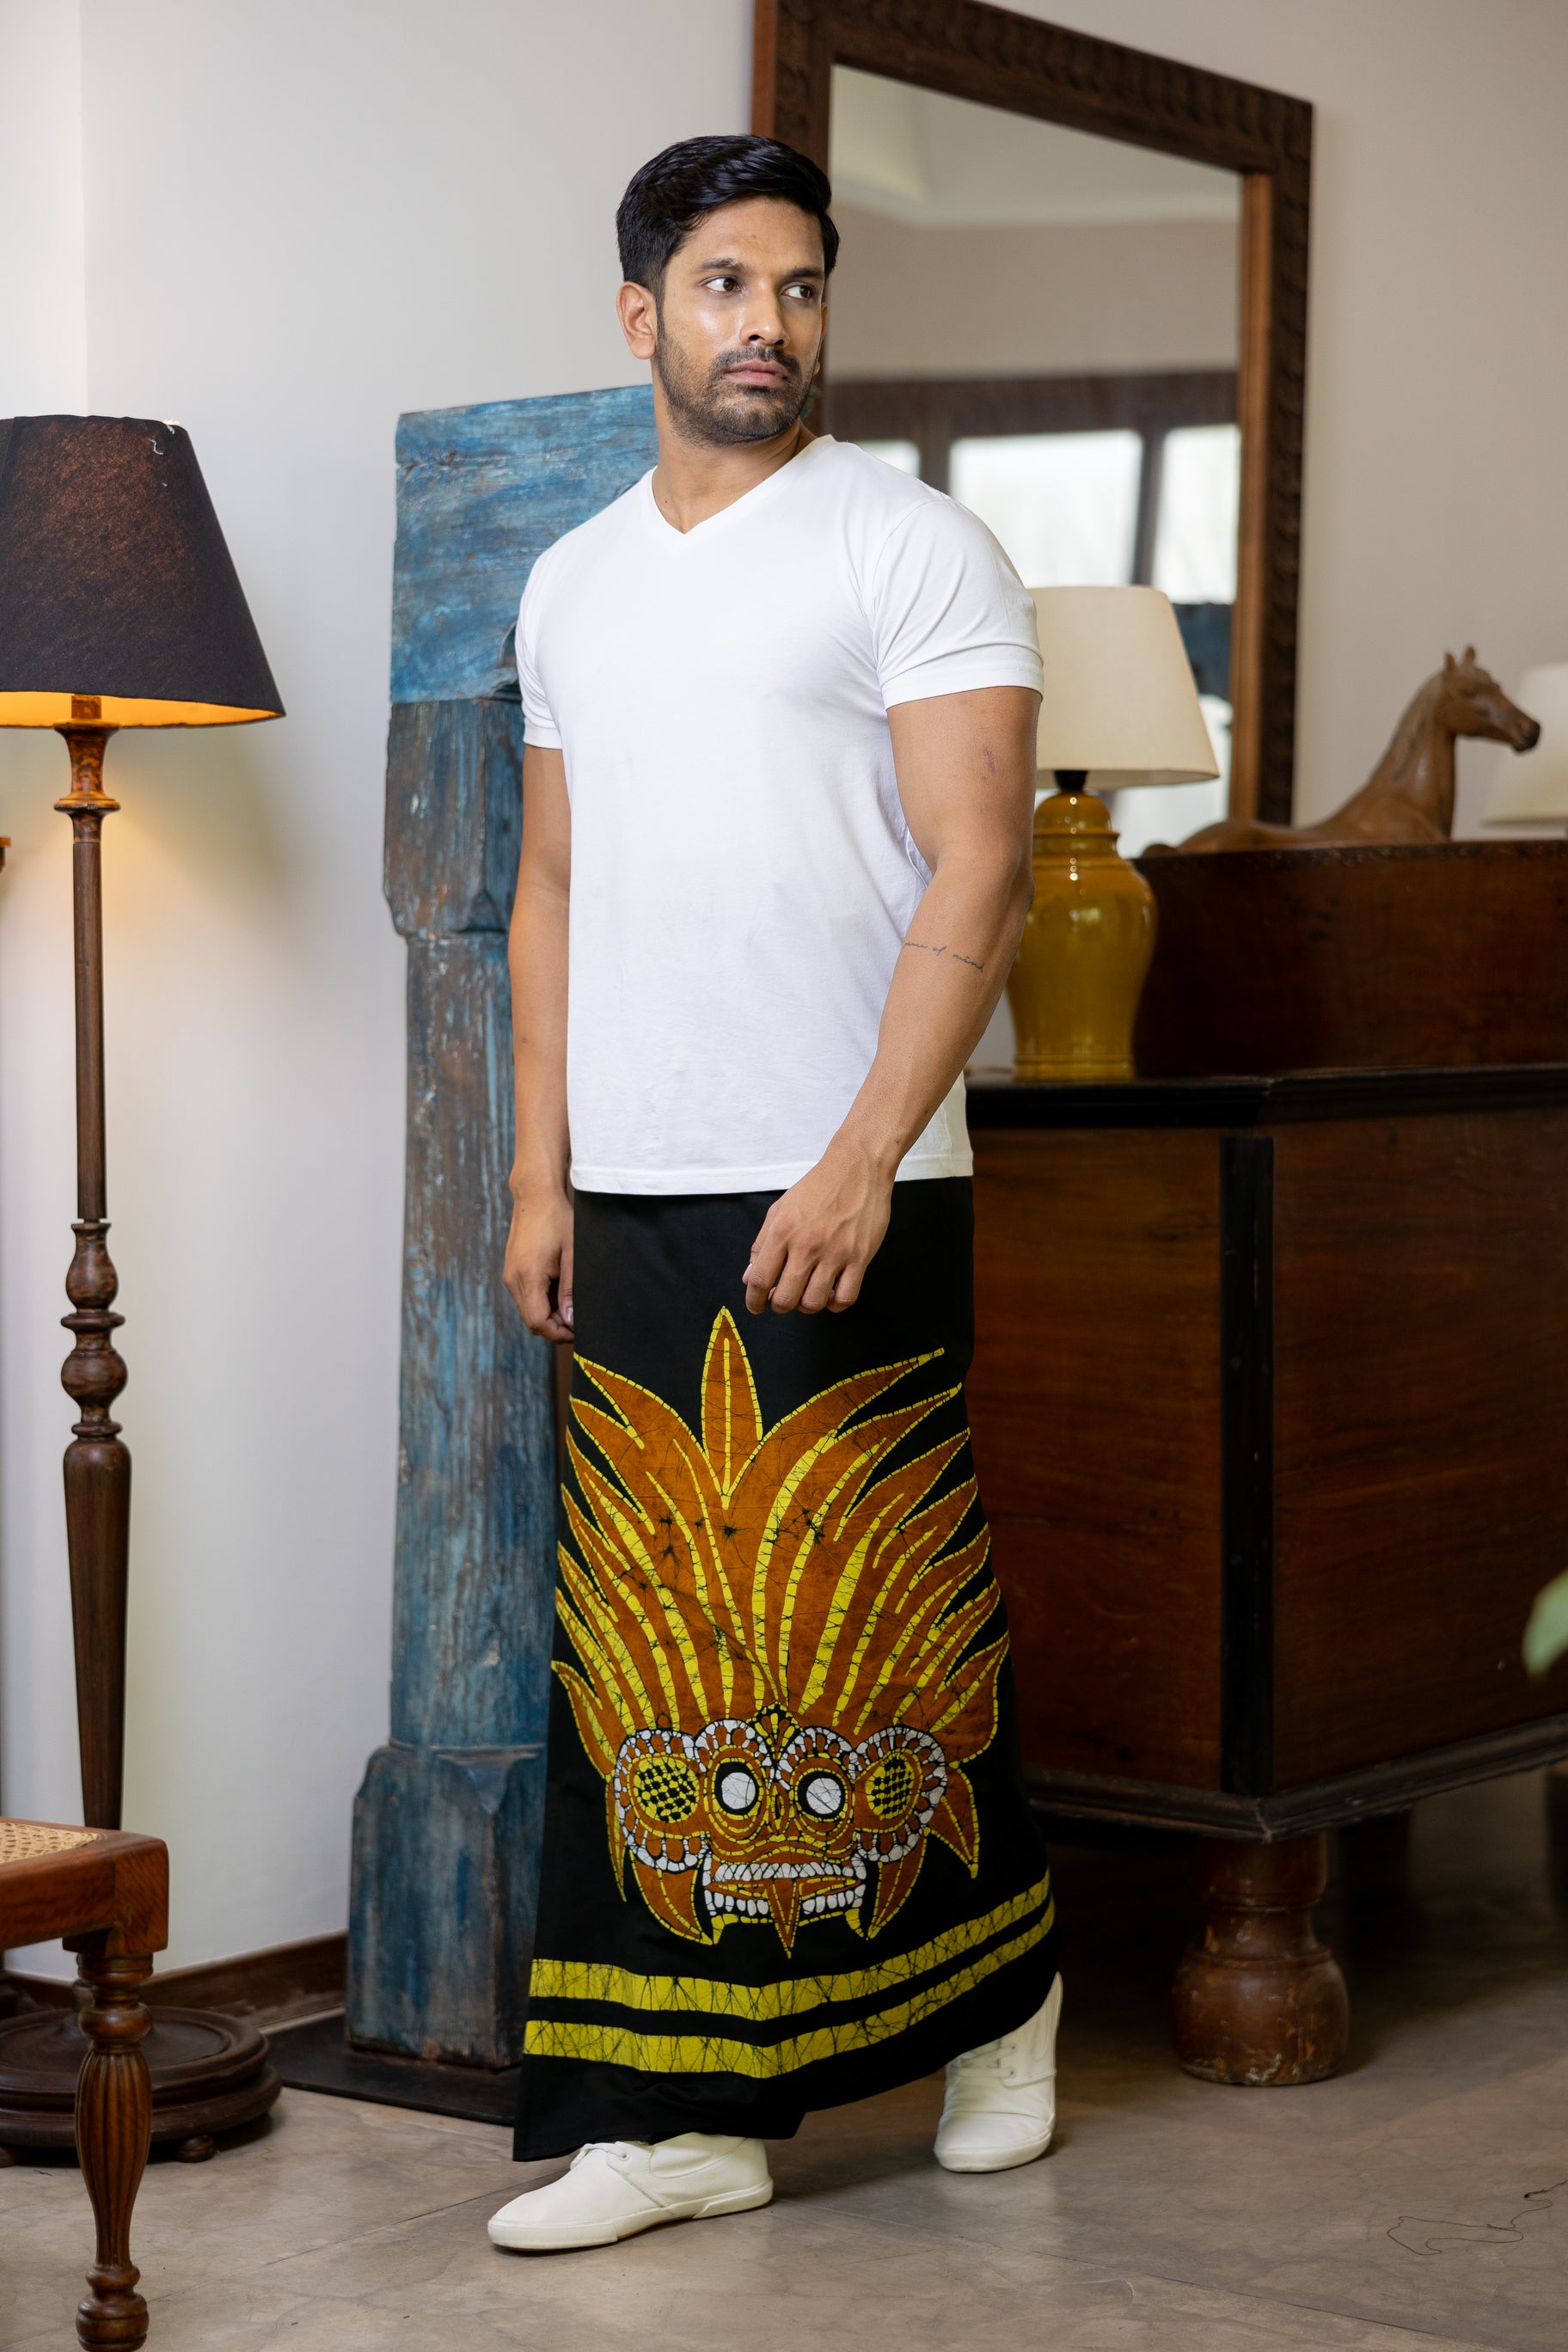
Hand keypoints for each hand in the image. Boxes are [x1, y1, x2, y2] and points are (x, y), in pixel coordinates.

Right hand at [504, 1184, 573, 1340]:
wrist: (535, 1196)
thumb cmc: (557, 1220)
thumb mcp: (572, 1255)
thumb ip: (571, 1290)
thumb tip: (570, 1320)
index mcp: (528, 1276)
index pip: (538, 1322)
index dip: (558, 1333)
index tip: (576, 1331)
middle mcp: (513, 1279)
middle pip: (531, 1321)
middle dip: (555, 1326)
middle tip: (577, 1318)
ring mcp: (510, 1275)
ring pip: (528, 1310)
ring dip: (549, 1313)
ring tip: (570, 1298)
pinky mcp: (511, 1271)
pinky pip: (525, 1296)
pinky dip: (542, 1300)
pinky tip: (559, 1287)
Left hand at [743, 1139, 894, 1315]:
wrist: (857, 1166)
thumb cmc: (817, 1187)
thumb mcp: (780, 1208)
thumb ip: (762, 1244)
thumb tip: (749, 1278)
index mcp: (783, 1232)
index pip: (760, 1280)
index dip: (754, 1301)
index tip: (756, 1306)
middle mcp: (807, 1245)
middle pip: (785, 1299)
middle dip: (779, 1306)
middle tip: (782, 1299)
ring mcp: (835, 1253)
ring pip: (814, 1303)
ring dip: (806, 1306)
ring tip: (807, 1294)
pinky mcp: (860, 1257)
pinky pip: (845, 1297)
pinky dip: (834, 1304)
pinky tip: (830, 1293)